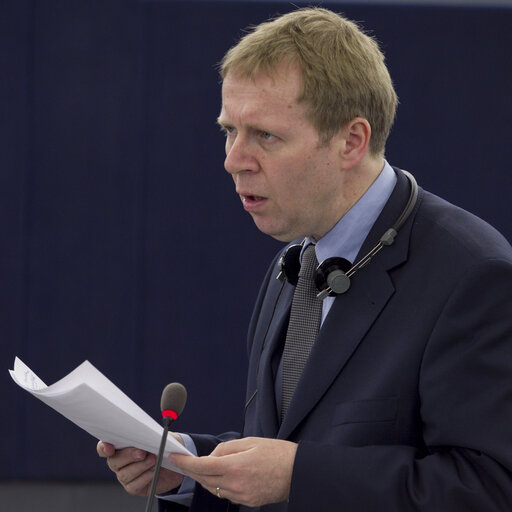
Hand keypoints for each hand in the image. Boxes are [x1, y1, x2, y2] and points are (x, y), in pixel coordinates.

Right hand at [97, 439, 183, 495]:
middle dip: (128, 456)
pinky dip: (146, 477)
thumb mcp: (161, 434)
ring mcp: (125, 475)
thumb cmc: (164, 445)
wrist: (176, 462)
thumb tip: (148, 432)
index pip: (103, 447)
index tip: (110, 447)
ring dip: (140, 466)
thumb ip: (152, 432)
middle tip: (142, 452)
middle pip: (114, 461)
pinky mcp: (133, 487)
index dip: (104, 447)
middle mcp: (119, 461)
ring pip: (124, 474)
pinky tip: (154, 471)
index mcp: (121, 445)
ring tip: (154, 460)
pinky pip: (134, 485)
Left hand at [170, 437, 296, 506]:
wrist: (297, 471)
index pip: (203, 466)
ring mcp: (242, 496)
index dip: (186, 463)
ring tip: (202, 467)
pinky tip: (222, 476)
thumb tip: (212, 457)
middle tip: (184, 462)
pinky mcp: (247, 502)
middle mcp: (236, 484)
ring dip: (205, 478)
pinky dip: (220, 485)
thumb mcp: (250, 442)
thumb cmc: (277, 453)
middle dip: (192, 471)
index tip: (176, 458)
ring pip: (214, 489)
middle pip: (205, 480)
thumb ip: (227, 448)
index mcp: (236, 466)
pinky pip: (226, 494)